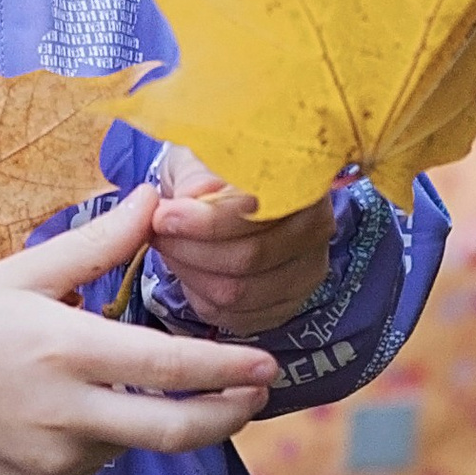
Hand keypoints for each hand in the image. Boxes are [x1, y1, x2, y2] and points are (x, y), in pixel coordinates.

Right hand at [0, 186, 277, 474]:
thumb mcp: (23, 274)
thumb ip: (98, 245)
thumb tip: (157, 200)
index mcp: (63, 350)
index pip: (165, 368)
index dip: (224, 369)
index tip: (267, 363)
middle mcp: (64, 415)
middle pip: (172, 430)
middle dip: (228, 414)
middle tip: (259, 393)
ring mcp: (54, 462)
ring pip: (131, 444)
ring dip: (150, 417)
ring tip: (118, 380)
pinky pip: (96, 463)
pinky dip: (103, 437)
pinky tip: (68, 408)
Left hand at [148, 144, 334, 333]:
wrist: (224, 193)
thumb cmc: (211, 170)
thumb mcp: (199, 156)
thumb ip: (196, 175)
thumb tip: (194, 196)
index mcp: (301, 180)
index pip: (258, 212)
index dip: (207, 221)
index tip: (164, 216)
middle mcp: (317, 227)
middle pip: (249, 258)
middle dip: (191, 250)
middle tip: (158, 235)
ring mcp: (306, 271)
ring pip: (239, 292)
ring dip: (191, 275)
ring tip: (170, 251)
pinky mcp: (288, 304)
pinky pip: (237, 318)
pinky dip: (203, 299)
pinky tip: (190, 273)